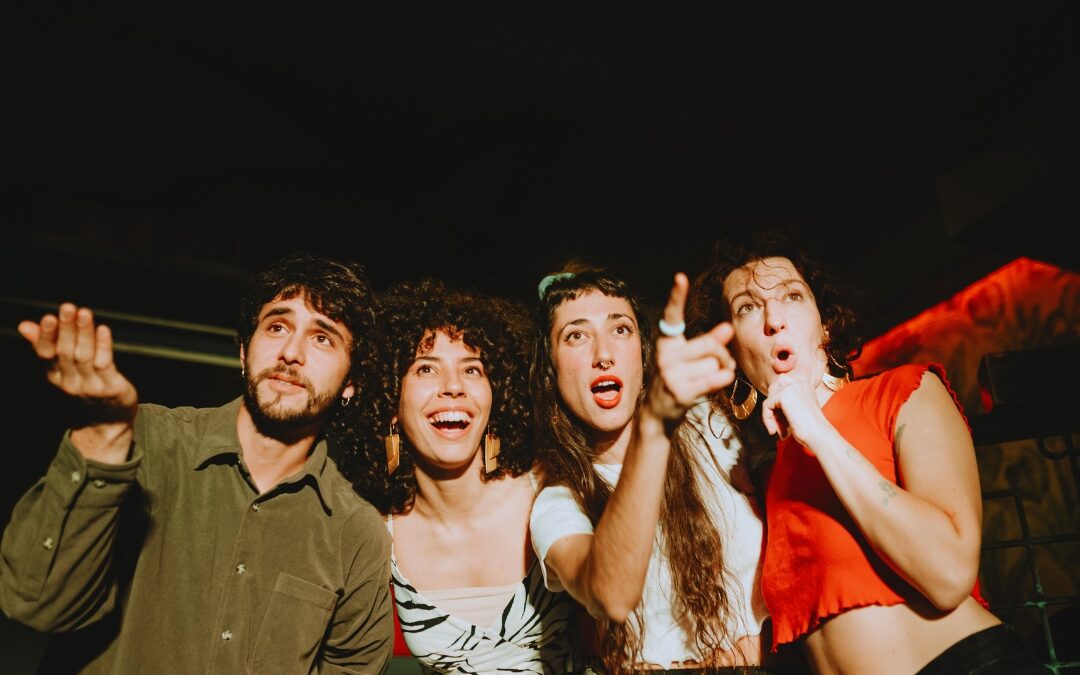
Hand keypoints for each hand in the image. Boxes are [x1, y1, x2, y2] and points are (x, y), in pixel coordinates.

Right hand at [19, 303, 137, 421]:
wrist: (108, 422)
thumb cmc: (85, 389)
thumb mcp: (61, 371)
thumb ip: (45, 346)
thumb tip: (25, 325)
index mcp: (56, 376)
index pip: (46, 354)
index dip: (46, 336)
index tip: (48, 317)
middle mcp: (71, 381)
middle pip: (66, 352)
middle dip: (66, 329)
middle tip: (67, 308)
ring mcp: (91, 385)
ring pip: (85, 356)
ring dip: (84, 333)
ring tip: (84, 314)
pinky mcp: (112, 387)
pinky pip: (106, 364)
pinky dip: (104, 346)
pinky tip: (103, 330)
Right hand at [645, 273, 736, 422]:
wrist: (657, 413)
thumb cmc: (678, 379)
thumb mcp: (690, 357)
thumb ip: (709, 342)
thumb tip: (727, 328)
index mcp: (666, 342)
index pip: (672, 316)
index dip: (677, 296)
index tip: (681, 277)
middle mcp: (664, 356)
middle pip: (709, 345)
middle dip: (723, 354)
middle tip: (724, 361)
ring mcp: (670, 375)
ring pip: (714, 364)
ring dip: (721, 370)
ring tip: (712, 376)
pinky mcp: (680, 392)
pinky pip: (714, 379)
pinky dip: (723, 378)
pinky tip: (719, 380)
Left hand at [761, 373, 829, 444]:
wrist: (819, 435)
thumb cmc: (811, 428)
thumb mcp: (799, 410)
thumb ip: (788, 403)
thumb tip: (769, 404)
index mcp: (804, 385)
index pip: (782, 386)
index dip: (777, 403)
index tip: (781, 420)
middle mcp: (799, 382)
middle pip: (773, 388)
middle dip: (772, 407)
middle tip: (778, 424)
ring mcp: (792, 387)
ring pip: (769, 398)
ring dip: (770, 415)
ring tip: (778, 429)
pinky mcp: (784, 395)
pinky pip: (766, 405)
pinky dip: (767, 419)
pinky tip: (774, 430)